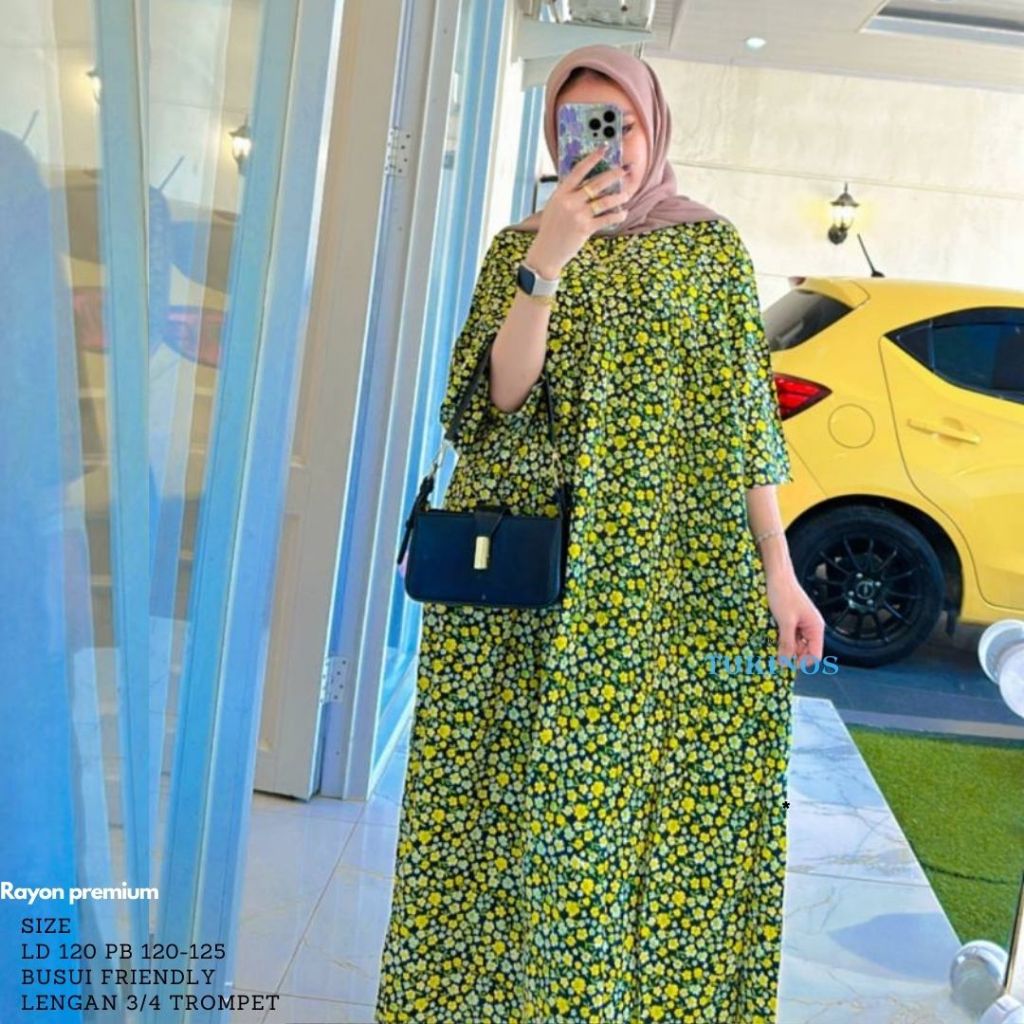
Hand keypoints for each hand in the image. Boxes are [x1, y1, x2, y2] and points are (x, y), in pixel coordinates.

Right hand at [525, 146, 632, 275]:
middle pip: (596, 183)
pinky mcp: (585, 228)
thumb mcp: (555, 206)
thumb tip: (585, 184)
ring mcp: (578, 215)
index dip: (592, 159)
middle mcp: (569, 201)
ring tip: (627, 194)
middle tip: (624, 171)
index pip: (578, 171)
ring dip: (619, 197)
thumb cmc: (551, 229)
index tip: (604, 149)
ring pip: (605, 201)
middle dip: (613, 175)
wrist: (546, 251)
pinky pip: (606, 219)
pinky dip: (617, 216)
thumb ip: (568, 195)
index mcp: (561, 193)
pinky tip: (623, 213)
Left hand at [766, 571, 825, 666]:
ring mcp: (801, 623)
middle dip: (791, 655)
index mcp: (816, 628)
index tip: (785, 666)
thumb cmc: (783, 594)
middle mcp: (811, 627)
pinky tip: (770, 637)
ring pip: (795, 644)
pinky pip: (788, 636)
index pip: (815, 655)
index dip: (802, 663)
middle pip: (805, 651)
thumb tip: (785, 663)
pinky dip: (781, 639)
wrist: (776, 575)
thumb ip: (787, 643)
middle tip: (774, 657)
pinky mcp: (791, 620)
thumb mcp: (785, 622)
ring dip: (784, 647)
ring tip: (770, 645)